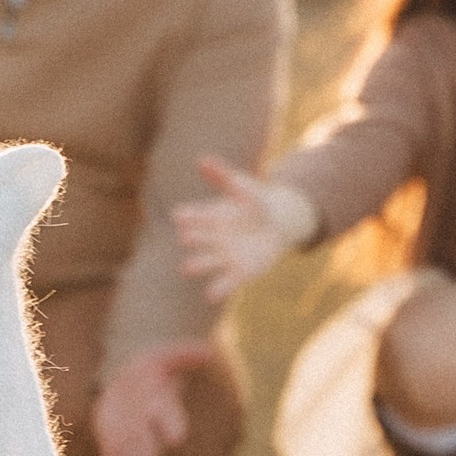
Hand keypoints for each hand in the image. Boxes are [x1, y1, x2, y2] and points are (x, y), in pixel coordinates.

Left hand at [90, 342, 221, 455]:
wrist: (125, 383)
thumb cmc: (150, 370)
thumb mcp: (165, 356)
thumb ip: (185, 354)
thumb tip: (210, 351)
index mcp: (162, 409)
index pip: (172, 421)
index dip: (173, 428)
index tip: (176, 438)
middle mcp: (149, 429)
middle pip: (151, 444)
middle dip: (147, 454)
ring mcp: (131, 441)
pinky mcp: (113, 447)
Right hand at [172, 156, 305, 300]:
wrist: (276, 225)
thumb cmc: (254, 203)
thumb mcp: (241, 187)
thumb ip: (222, 176)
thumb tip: (202, 160)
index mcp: (208, 217)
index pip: (192, 217)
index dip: (186, 217)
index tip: (179, 216)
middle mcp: (210, 239)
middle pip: (196, 239)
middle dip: (191, 238)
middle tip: (186, 236)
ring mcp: (222, 257)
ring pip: (204, 263)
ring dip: (195, 265)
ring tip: (186, 267)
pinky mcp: (237, 273)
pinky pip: (224, 284)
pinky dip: (217, 290)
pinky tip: (210, 296)